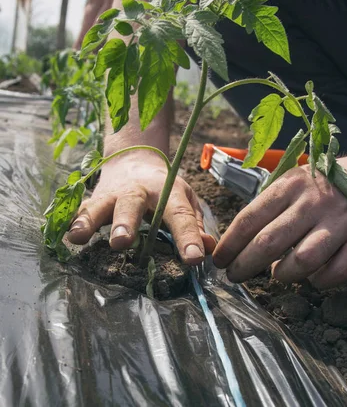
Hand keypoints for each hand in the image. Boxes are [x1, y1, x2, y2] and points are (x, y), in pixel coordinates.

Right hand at [67, 153, 215, 264]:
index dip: (188, 236)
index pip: (180, 214)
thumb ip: (195, 224)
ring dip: (91, 220)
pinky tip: (67, 234)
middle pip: (131, 205)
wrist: (134, 159)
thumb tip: (208, 250)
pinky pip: (81, 209)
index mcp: (168, 192)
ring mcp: (113, 194)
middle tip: (122, 242)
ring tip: (80, 236)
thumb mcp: (185, 199)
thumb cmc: (164, 189)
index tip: (194, 259)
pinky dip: (73, 220)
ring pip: (100, 206)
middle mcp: (139, 192)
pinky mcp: (94, 200)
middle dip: (125, 223)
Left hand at [213, 151, 346, 287]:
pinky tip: (312, 278)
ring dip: (283, 275)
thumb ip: (270, 206)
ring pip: (302, 261)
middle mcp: (312, 203)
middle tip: (234, 277)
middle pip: (269, 242)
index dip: (230, 243)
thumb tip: (240, 240)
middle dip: (245, 264)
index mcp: (290, 186)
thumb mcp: (294, 181)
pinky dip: (320, 282)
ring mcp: (339, 222)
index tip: (219, 259)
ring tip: (276, 276)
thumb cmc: (326, 184)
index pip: (250, 217)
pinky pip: (336, 272)